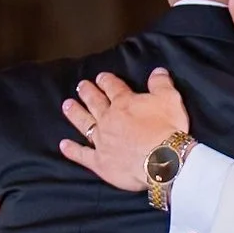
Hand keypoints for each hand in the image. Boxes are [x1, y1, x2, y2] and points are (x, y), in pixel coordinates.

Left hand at [59, 69, 188, 190]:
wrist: (162, 161)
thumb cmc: (167, 129)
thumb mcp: (170, 99)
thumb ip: (161, 83)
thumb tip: (157, 71)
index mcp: (124, 103)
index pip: (112, 87)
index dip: (106, 80)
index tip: (101, 77)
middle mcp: (108, 119)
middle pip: (95, 102)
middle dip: (88, 92)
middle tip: (81, 86)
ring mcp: (101, 140)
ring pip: (84, 123)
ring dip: (75, 114)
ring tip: (67, 105)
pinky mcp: (99, 161)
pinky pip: (82, 154)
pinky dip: (72, 150)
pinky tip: (64, 145)